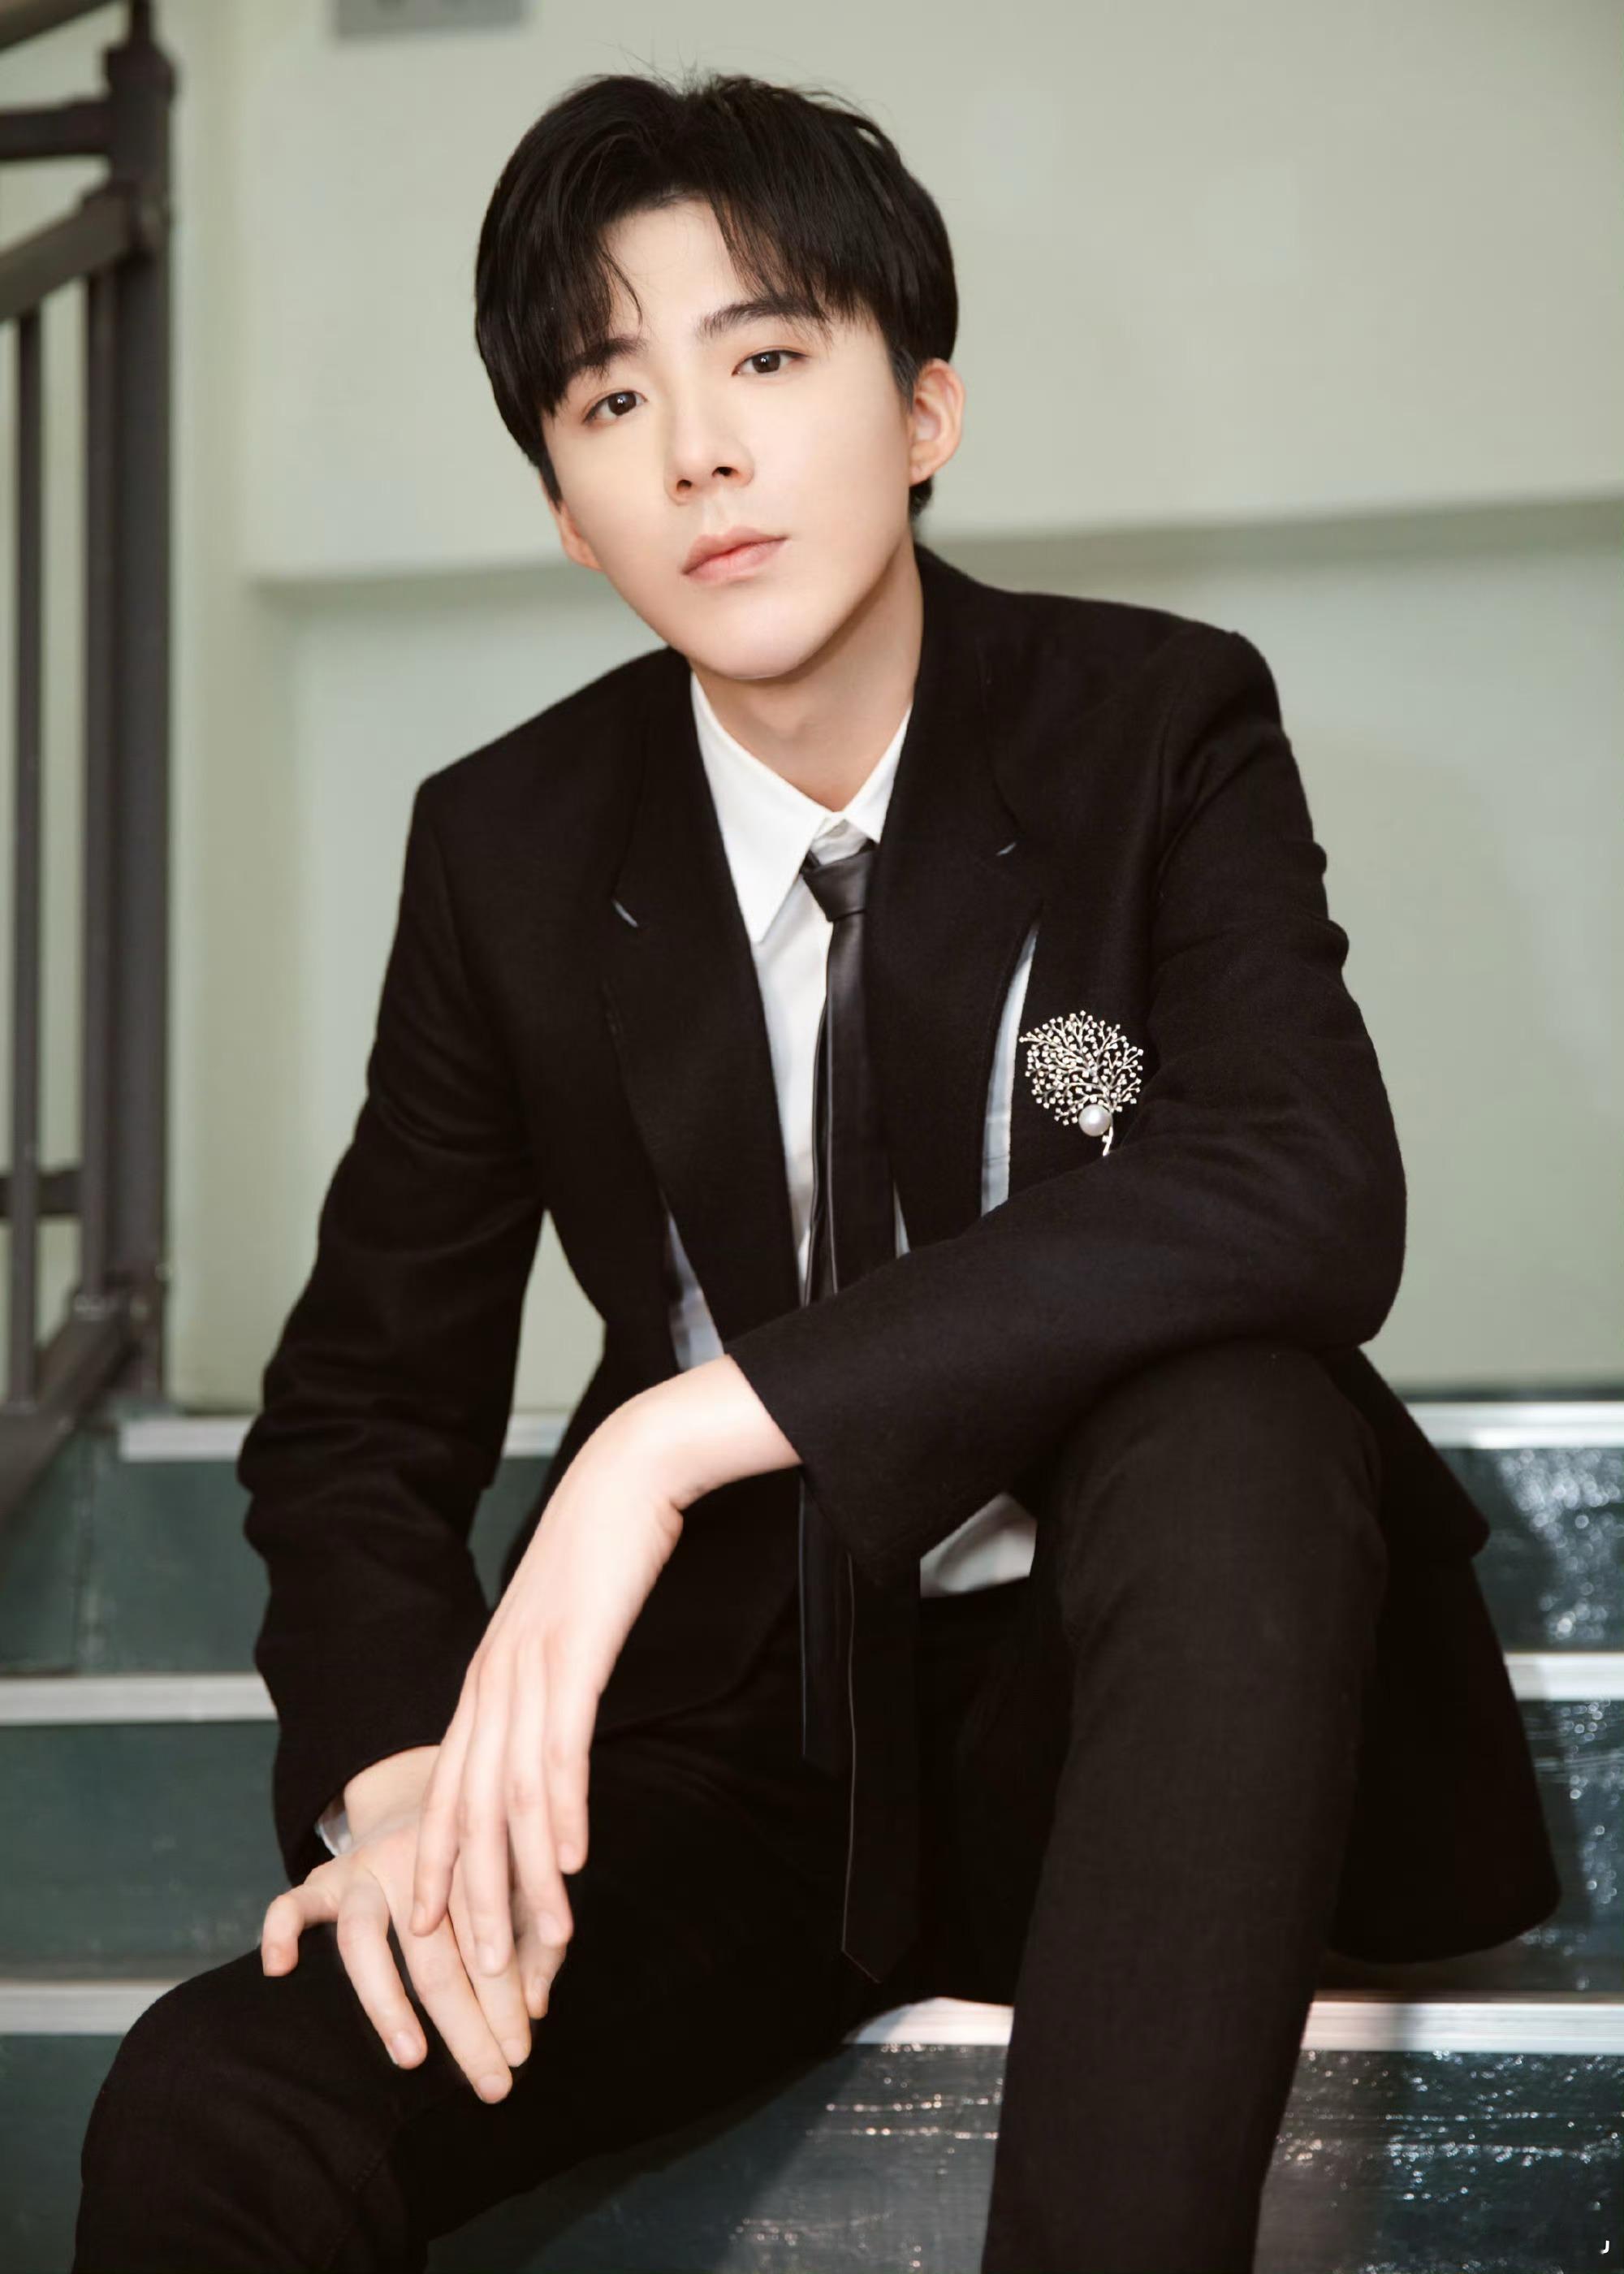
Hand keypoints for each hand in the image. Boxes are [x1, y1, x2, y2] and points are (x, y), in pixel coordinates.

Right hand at [258, 1786, 564, 2099]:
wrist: (419, 1796)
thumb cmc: (479, 1861)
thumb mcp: (522, 1884)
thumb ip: (539, 1942)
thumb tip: (536, 2006)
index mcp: (473, 1858)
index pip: (490, 1938)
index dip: (507, 1999)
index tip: (520, 2054)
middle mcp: (417, 1861)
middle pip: (437, 1953)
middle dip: (467, 2024)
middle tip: (490, 2082)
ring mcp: (365, 1868)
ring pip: (365, 1937)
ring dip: (388, 2001)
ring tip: (412, 2056)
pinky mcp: (324, 1877)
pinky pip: (292, 1901)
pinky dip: (282, 1931)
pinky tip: (281, 1969)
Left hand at [407, 1398, 687, 1981]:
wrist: (631, 1470)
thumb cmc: (607, 1546)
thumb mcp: (565, 1621)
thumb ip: (549, 1673)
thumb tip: (551, 1720)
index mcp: (489, 1672)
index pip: (450, 1786)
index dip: (439, 1862)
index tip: (432, 1929)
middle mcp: (495, 1675)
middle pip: (467, 1805)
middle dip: (470, 1896)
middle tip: (479, 1972)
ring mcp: (530, 1663)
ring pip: (510, 1792)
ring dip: (522, 1877)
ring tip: (537, 1944)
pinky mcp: (575, 1650)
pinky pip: (560, 1747)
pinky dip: (561, 1809)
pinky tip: (572, 1861)